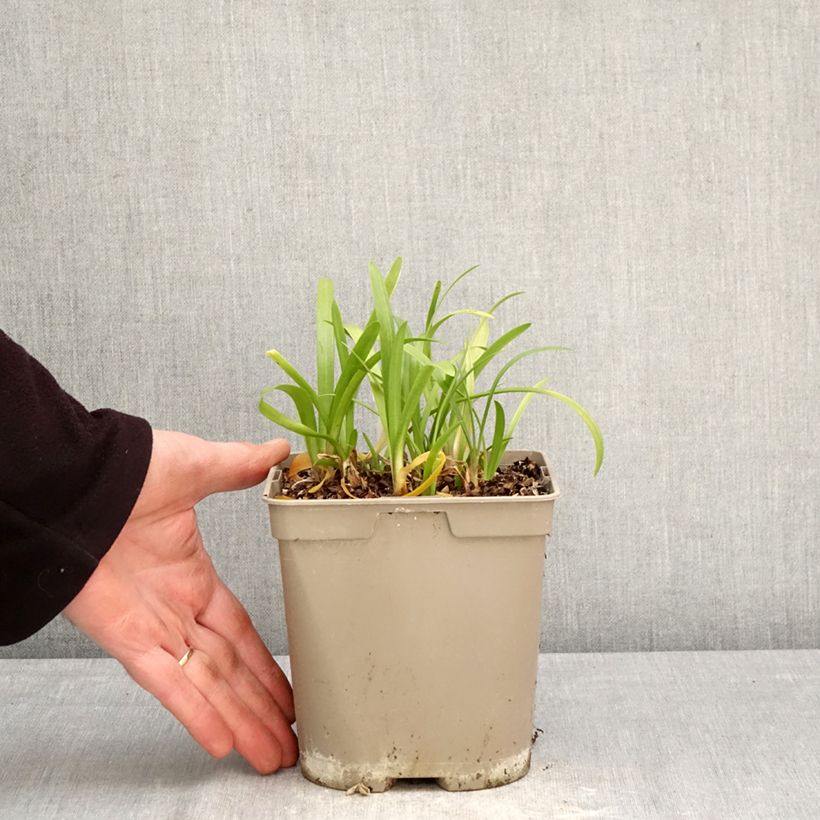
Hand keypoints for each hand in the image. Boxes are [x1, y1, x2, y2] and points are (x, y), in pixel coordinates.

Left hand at [64, 430, 296, 773]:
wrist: (77, 480)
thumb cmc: (129, 469)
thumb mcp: (198, 466)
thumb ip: (240, 467)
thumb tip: (279, 453)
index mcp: (193, 577)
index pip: (238, 632)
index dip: (264, 664)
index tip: (287, 690)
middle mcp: (176, 610)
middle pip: (228, 671)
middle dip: (259, 707)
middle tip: (287, 740)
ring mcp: (154, 628)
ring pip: (206, 686)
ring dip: (239, 721)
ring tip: (270, 755)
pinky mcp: (128, 639)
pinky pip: (168, 683)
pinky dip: (195, 713)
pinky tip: (222, 742)